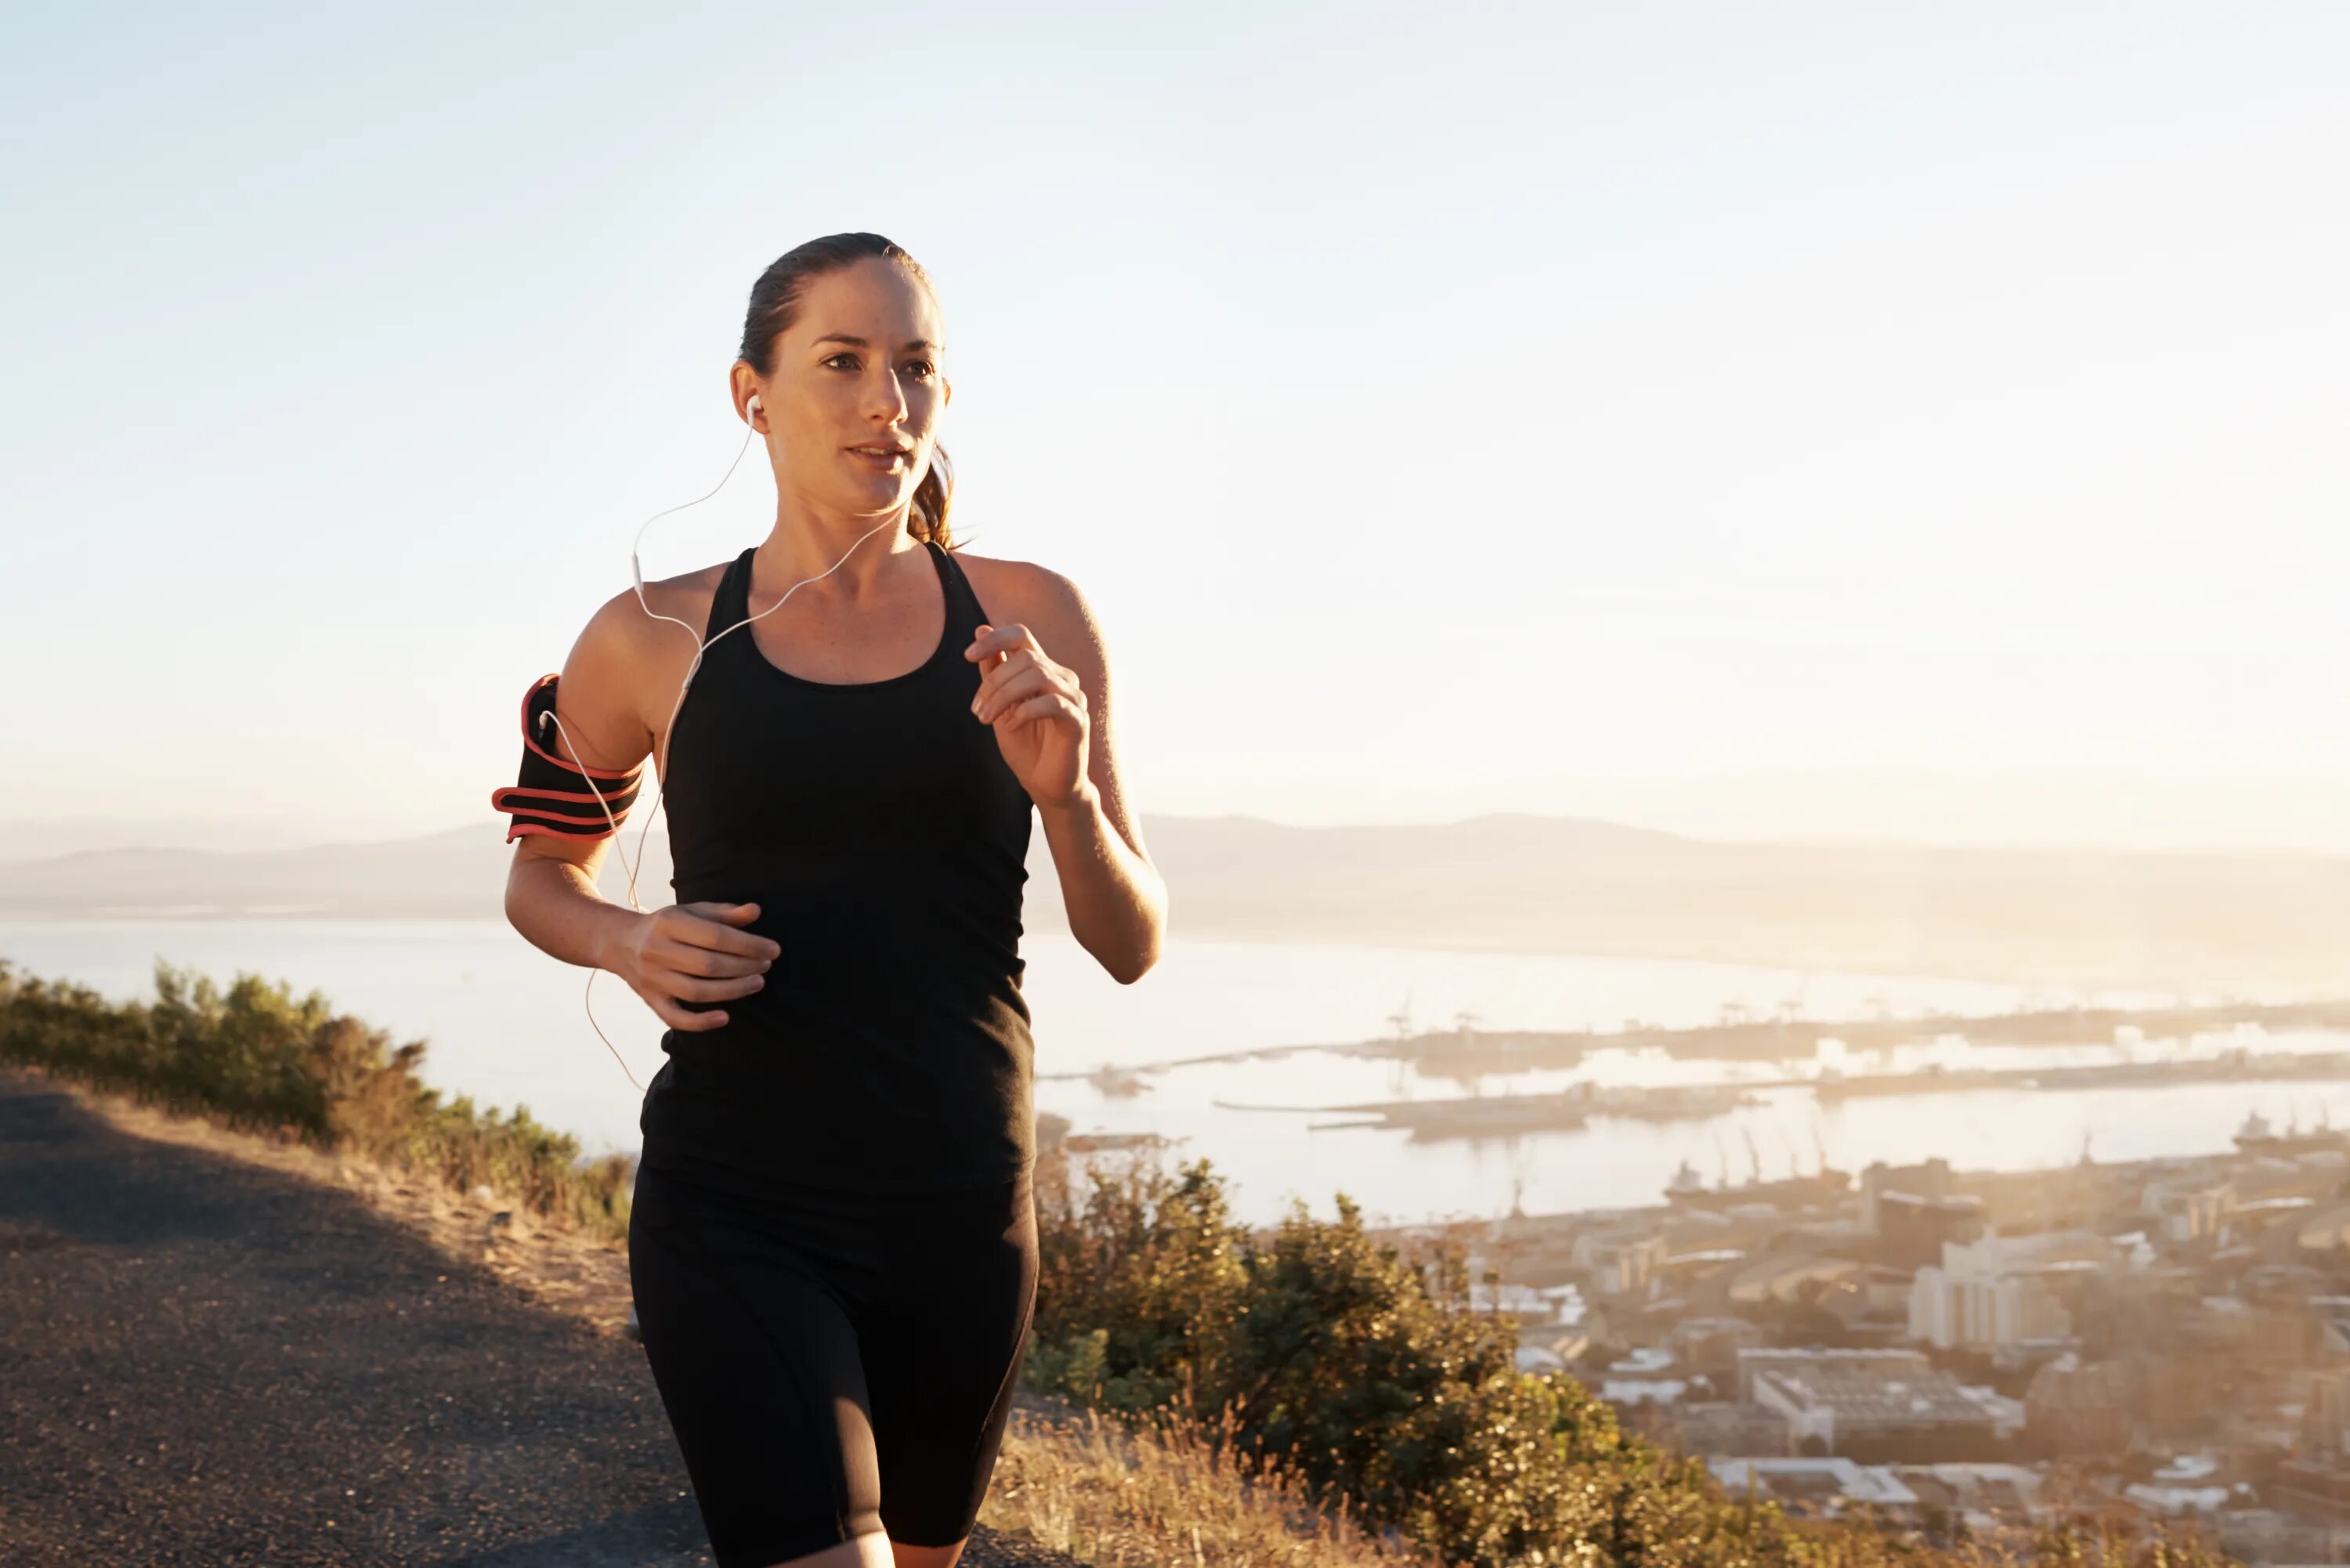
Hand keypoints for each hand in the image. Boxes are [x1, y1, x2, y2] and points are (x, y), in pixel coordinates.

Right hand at [605, 900, 778, 1031]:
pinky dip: (700, 1022)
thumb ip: (725, 913)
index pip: (716, 936)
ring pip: (696, 992)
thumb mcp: (693, 911)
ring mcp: (652, 978)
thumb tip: (756, 911)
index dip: (749, 944)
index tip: (773, 949)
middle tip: (766, 966)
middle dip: (744, 967)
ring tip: (757, 983)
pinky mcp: (650, 1000)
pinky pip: (674, 1018)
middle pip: (708, 965)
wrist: (620, 942)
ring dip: (732, 991)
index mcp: (669, 923)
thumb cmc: (668, 925)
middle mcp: (657, 950)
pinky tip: (725, 1017)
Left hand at [966, 622, 1090, 809]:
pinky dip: (1025, 711)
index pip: (1022, 635)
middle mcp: (1061, 678)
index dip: (995, 639)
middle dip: (993, 682)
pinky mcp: (1079, 720)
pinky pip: (1052, 703)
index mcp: (1042, 670)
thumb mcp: (999, 705)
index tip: (967, 656)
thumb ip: (993, 670)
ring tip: (987, 719)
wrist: (1046, 786)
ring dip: (1004, 696)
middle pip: (1026, 658)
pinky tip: (1012, 725)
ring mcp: (1073, 698)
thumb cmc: (1026, 746)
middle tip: (977, 710)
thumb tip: (982, 629)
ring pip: (1037, 675)